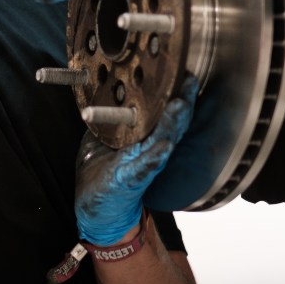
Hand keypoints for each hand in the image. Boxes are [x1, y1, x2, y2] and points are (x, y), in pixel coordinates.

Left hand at [74, 76, 199, 245]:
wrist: (96, 211)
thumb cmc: (101, 173)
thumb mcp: (103, 138)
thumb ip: (110, 118)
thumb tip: (107, 89)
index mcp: (142, 139)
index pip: (163, 113)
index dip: (174, 93)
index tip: (182, 73)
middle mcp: (149, 151)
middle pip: (170, 123)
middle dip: (181, 102)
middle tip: (188, 81)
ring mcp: (142, 166)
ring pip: (162, 141)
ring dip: (172, 124)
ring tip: (180, 105)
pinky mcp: (130, 180)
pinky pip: (144, 167)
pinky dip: (154, 156)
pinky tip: (163, 147)